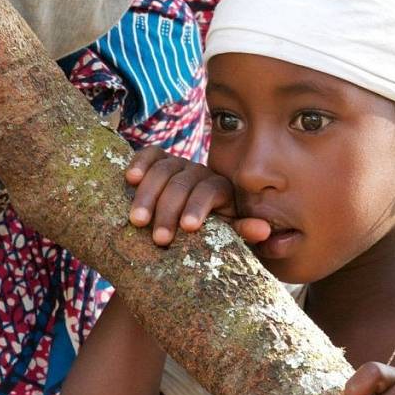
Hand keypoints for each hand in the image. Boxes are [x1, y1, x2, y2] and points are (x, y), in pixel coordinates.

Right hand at [126, 147, 270, 245]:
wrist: (190, 229)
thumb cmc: (211, 236)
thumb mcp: (229, 235)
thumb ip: (243, 231)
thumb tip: (264, 229)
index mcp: (221, 189)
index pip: (210, 190)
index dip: (198, 206)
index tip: (188, 227)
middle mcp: (200, 173)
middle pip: (183, 183)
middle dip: (169, 210)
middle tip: (160, 238)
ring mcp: (178, 165)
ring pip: (163, 170)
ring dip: (148, 195)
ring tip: (137, 222)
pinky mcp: (158, 162)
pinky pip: (150, 155)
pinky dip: (139, 163)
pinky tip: (129, 179)